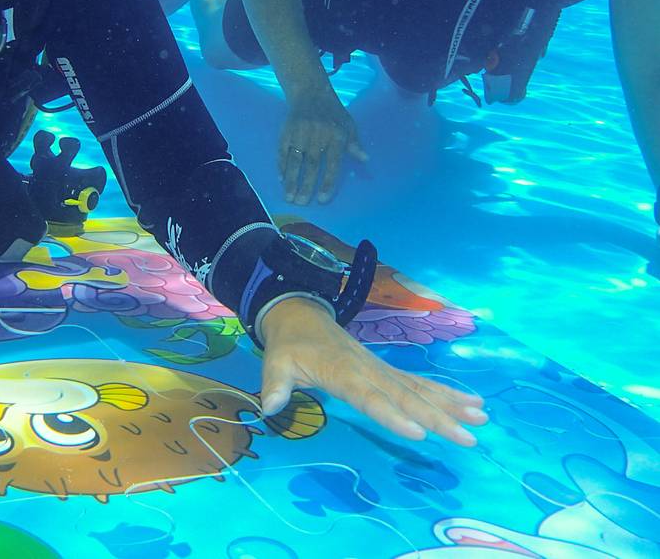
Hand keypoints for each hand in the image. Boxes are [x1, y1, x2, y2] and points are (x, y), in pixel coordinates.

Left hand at [259, 298, 487, 445]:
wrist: (300, 314)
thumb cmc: (289, 345)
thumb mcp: (275, 363)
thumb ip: (275, 385)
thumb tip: (268, 407)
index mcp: (342, 371)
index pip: (369, 396)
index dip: (392, 415)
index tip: (418, 433)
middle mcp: (368, 370)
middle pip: (406, 396)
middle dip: (438, 417)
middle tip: (469, 437)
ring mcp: (380, 369)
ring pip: (419, 388)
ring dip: (450, 403)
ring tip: (481, 417)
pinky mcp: (386, 371)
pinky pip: (418, 383)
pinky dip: (445, 393)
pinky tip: (471, 403)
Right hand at [279, 88, 366, 204]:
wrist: (311, 92)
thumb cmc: (333, 112)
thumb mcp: (348, 125)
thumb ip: (354, 143)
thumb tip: (365, 159)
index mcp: (336, 136)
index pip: (332, 164)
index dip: (327, 182)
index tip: (322, 199)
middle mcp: (317, 135)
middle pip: (311, 164)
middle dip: (305, 185)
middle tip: (301, 203)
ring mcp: (300, 133)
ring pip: (295, 160)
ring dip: (291, 180)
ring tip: (289, 196)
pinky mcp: (286, 130)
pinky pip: (282, 151)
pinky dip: (281, 165)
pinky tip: (281, 178)